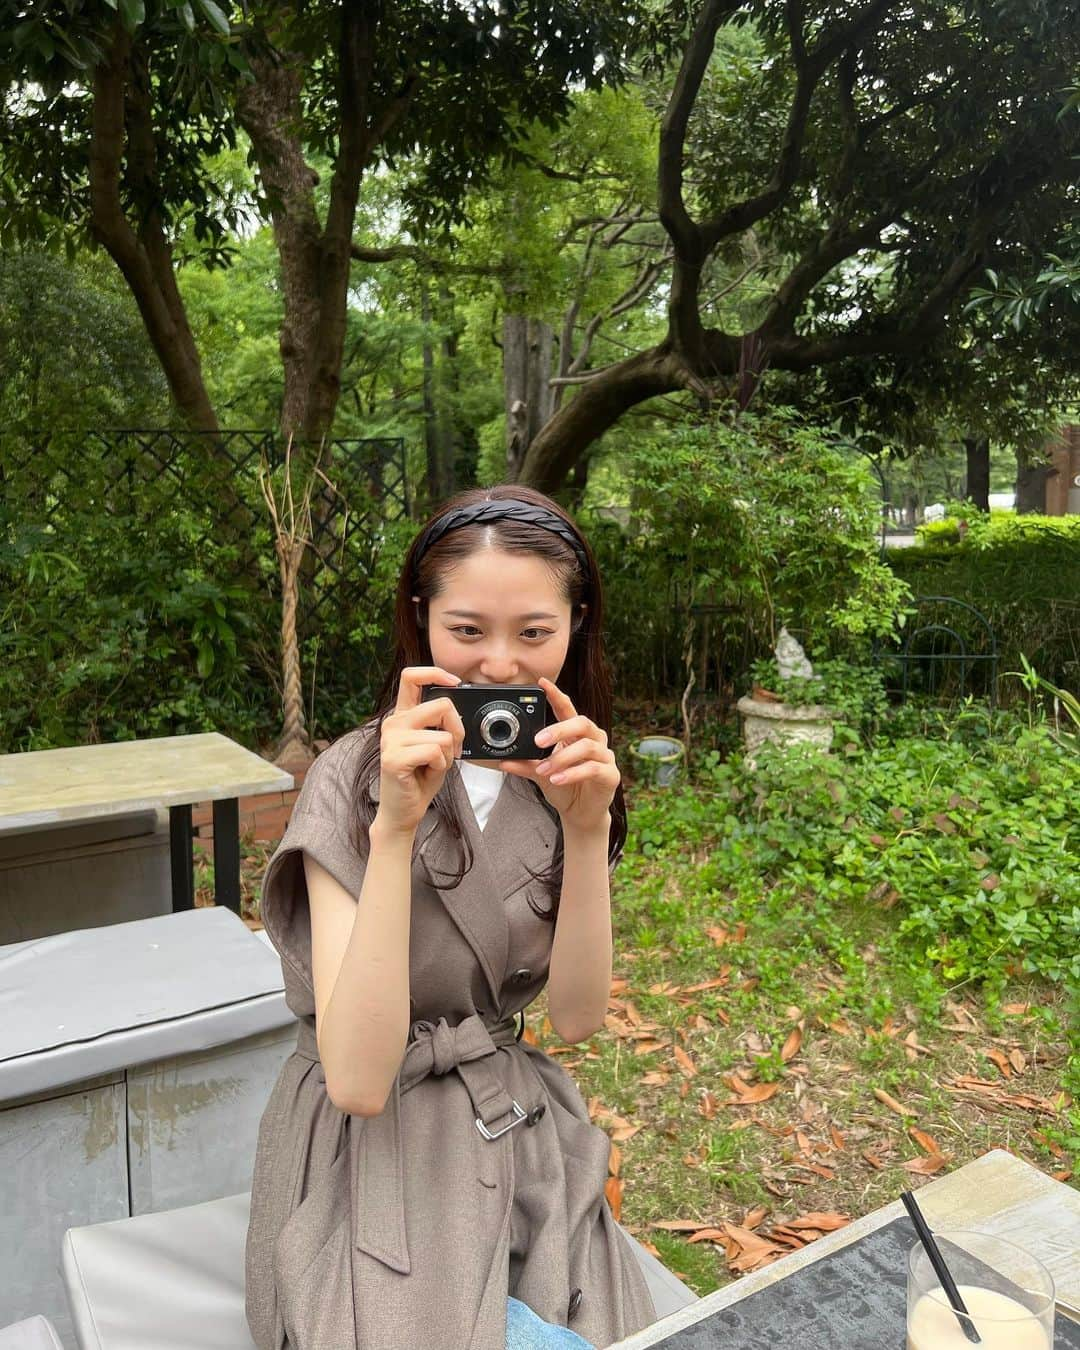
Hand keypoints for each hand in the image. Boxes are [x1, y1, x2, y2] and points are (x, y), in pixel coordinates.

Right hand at [376, 667, 465, 835]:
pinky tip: (427, 773)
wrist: (403, 812)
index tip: (456, 682)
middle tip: (453, 749)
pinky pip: (434, 751)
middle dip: (458, 729)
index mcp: (403, 716)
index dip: (436, 672)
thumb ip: (441, 724)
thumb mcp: (435, 745)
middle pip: (442, 705)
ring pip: (443, 734)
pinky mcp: (393, 758)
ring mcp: (391, 740)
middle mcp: (393, 723)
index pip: (412, 676)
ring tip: (433, 766)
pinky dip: (440, 765)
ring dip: (448, 755)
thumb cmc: (420, 779)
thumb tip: (457, 707)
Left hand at [498, 676, 618, 832]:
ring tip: (544, 769)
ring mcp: (604, 756)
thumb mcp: (540, 775)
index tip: (543, 683)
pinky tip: (558, 779)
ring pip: (587, 747)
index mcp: (576, 734)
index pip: (568, 709)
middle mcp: (593, 740)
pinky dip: (573, 773)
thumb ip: (525, 765)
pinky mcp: (610, 775)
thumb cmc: (564, 787)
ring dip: (562, 758)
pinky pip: (593, 769)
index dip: (556, 695)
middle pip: (582, 723)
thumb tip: (502, 760)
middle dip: (559, 729)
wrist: (580, 814)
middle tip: (538, 741)